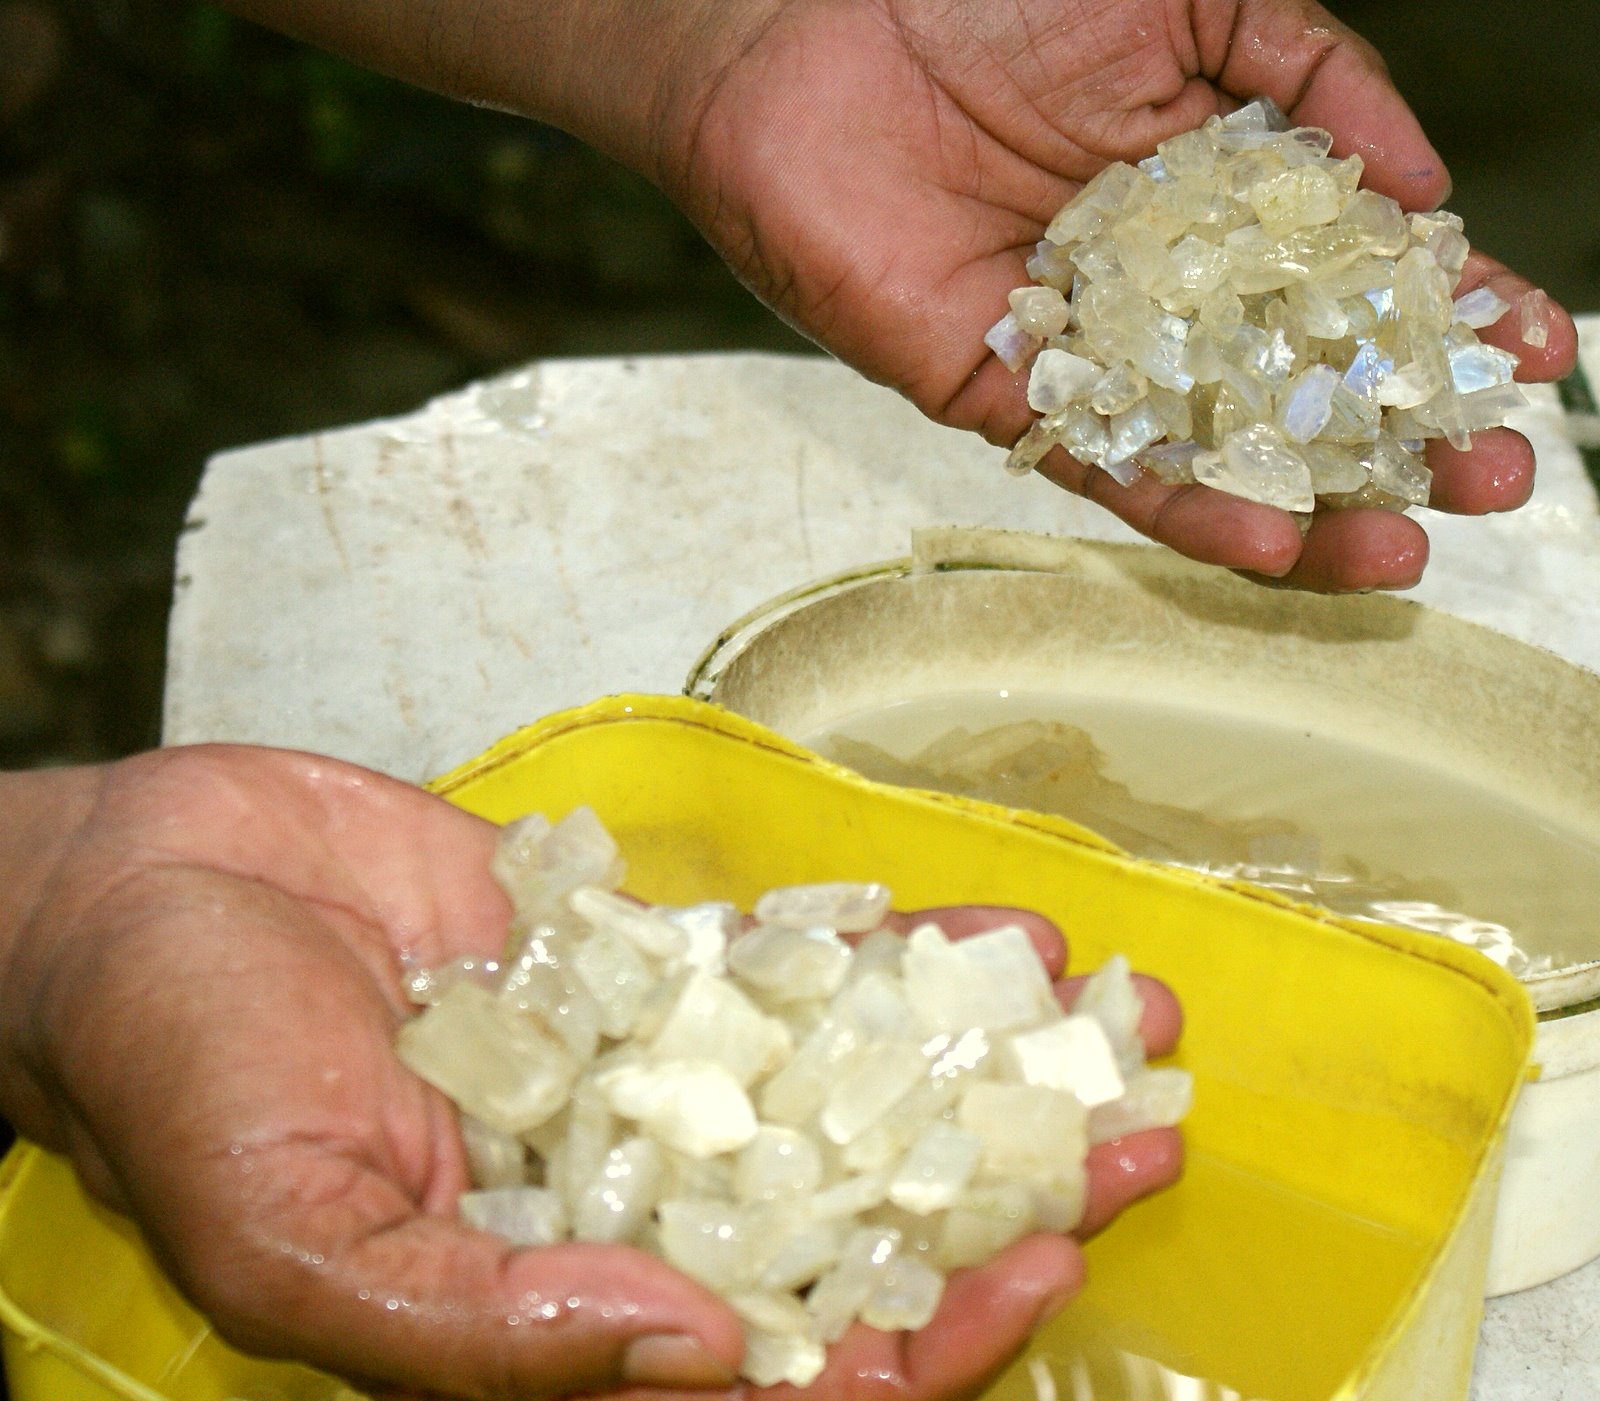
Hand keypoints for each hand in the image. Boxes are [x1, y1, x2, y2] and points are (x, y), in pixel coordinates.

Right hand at [0, 745, 1181, 1398]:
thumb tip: (692, 1358)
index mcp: (561, 1309)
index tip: (1038, 1257)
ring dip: (977, 1057)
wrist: (144, 891)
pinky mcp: (632, 959)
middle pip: (853, 1218)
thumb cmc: (179, 1076)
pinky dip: (886, 947)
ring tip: (1118, 1014)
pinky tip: (993, 924)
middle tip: (1143, 1129)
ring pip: (844, 1082)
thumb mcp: (300, 1243)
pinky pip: (784, 963)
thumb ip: (486, 1329)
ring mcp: (643, 1070)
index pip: (780, 1364)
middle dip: (1002, 1184)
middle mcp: (627, 1198)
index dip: (916, 1336)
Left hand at [657, 0, 1578, 591]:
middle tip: (1496, 475)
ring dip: (1319, 507)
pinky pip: (1106, 469)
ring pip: (1218, 452)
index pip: (1355, 272)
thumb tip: (1418, 182)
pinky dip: (1190, 508)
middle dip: (1405, 435)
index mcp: (1219, 197)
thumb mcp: (1190, 2)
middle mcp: (1165, 287)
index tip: (1534, 351)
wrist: (812, 34)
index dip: (1447, 313)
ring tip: (1410, 544)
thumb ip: (1311, 74)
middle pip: (1302, 384)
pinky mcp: (1008, 398)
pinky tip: (1274, 539)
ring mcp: (1091, 351)